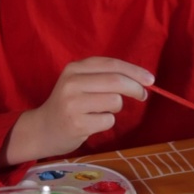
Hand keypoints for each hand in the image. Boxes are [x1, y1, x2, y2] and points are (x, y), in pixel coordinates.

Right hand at [2, 57, 152, 164]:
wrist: (43, 129)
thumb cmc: (70, 104)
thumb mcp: (80, 83)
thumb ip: (105, 77)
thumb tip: (143, 80)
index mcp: (74, 68)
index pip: (111, 64)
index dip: (134, 71)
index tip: (150, 79)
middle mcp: (71, 83)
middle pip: (116, 81)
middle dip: (136, 88)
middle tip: (143, 95)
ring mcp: (72, 103)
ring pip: (115, 101)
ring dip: (116, 109)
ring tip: (101, 111)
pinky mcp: (76, 123)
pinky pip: (108, 121)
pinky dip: (107, 123)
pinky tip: (92, 123)